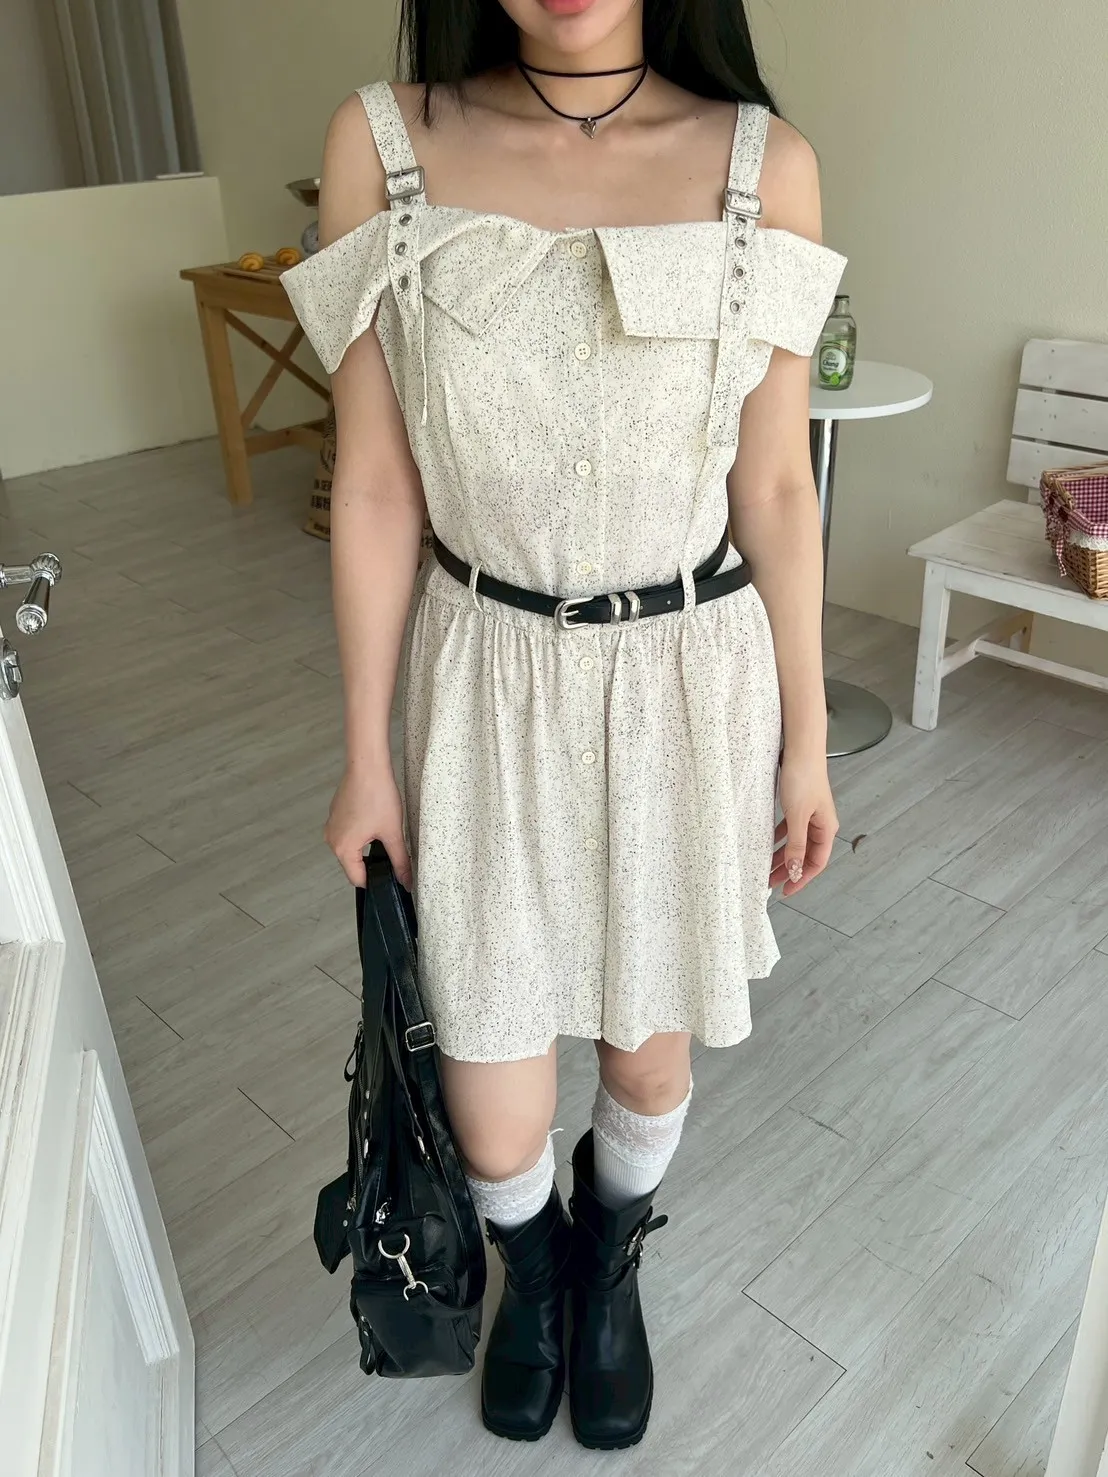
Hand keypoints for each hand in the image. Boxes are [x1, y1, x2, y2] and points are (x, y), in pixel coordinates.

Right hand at [324, 763, 411, 889]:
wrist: (368, 766)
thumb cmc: (377, 795)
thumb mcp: (393, 832)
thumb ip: (399, 861)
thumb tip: (405, 880)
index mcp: (342, 848)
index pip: (358, 879)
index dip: (376, 880)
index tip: (391, 875)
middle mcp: (332, 839)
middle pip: (353, 864)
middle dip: (372, 862)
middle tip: (392, 850)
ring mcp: (332, 826)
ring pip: (351, 848)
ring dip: (367, 847)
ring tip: (384, 832)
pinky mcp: (336, 814)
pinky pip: (348, 833)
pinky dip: (361, 833)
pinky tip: (375, 821)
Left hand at [770, 750, 837, 896]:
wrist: (801, 747)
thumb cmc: (803, 777)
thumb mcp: (797, 815)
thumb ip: (796, 844)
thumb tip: (795, 869)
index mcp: (826, 829)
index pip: (816, 863)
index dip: (801, 879)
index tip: (785, 891)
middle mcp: (820, 824)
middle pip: (805, 855)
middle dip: (788, 870)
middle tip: (769, 883)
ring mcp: (809, 814)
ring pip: (795, 843)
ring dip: (781, 856)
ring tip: (765, 867)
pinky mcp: (799, 805)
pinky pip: (789, 829)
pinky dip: (779, 839)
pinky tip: (768, 843)